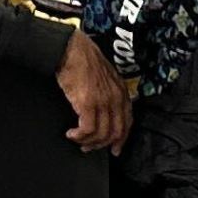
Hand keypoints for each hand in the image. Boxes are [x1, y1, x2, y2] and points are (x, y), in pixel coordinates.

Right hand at [58, 29, 129, 151]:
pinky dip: (79, 136)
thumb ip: (108, 92)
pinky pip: (87, 129)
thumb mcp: (104, 76)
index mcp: (121, 91)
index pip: (127, 122)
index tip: (114, 149)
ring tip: (77, 140)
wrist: (71, 49)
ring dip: (88, 142)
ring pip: (102, 134)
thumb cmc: (83, 58)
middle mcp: (116, 98)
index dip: (121, 138)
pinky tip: (71, 134)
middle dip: (102, 144)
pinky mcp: (87, 103)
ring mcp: (103, 101)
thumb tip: (102, 110)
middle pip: (116, 131)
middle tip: (89, 148)